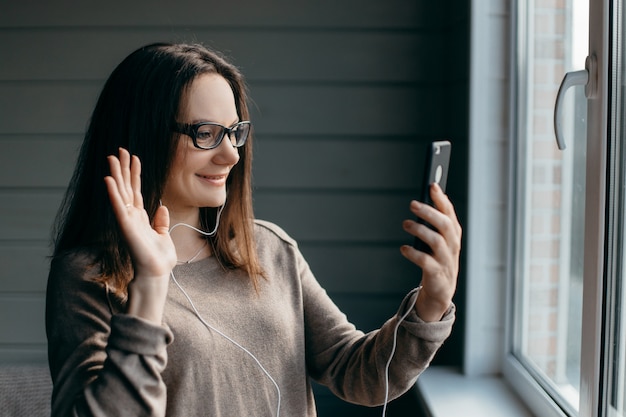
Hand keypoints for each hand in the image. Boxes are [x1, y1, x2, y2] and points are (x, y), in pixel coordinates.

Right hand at [104, 148, 176, 322]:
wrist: (157, 273)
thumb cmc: (159, 258)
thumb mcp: (164, 235)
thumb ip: (161, 221)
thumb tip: (162, 208)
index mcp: (140, 217)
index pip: (136, 190)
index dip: (134, 173)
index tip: (133, 157)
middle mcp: (131, 216)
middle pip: (126, 187)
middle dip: (123, 168)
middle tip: (119, 150)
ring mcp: (127, 220)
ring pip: (120, 192)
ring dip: (115, 174)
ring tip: (112, 157)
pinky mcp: (126, 226)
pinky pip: (118, 206)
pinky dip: (113, 193)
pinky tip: (108, 179)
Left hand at [400, 184, 461, 321]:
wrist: (440, 292)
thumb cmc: (437, 260)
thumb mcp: (439, 240)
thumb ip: (435, 222)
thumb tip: (424, 199)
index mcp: (454, 235)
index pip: (450, 214)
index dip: (442, 200)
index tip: (432, 185)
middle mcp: (453, 246)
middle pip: (444, 225)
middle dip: (429, 212)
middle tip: (412, 204)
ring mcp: (446, 261)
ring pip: (437, 241)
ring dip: (420, 230)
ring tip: (406, 224)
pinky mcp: (437, 274)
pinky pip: (426, 262)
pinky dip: (413, 253)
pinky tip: (403, 248)